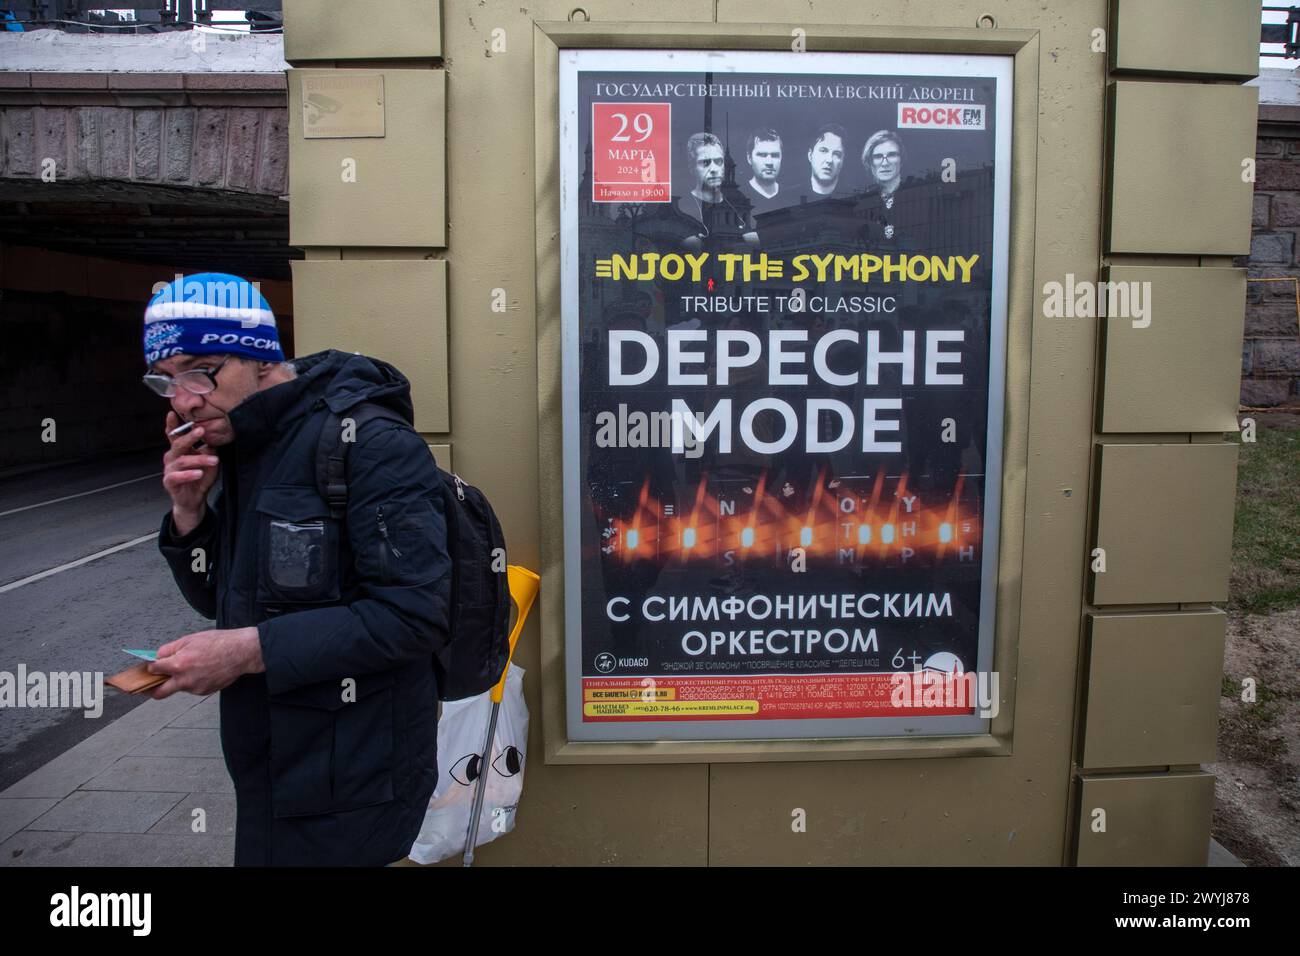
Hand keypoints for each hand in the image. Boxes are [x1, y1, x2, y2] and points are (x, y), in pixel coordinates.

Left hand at [146, 626, 263, 698]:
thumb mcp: (190, 639)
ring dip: (179, 680)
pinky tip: (204, 670)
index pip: (154, 670)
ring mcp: (195, 688)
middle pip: (159, 693)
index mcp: (179, 664)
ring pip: (179, 687)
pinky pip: (193, 688)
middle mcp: (185, 680)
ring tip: (193, 666)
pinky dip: (193, 681)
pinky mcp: (205, 691)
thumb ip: (170, 649)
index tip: (151, 667)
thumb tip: (157, 656)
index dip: (151, 667)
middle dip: (151, 690)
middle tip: (149, 685)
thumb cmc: (219, 642)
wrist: (242, 652)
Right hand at [163, 410, 219, 533]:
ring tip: (214, 461)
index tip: (172, 412)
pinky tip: (198, 473)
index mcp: (179, 450)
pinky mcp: (169, 482)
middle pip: (178, 444)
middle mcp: (172, 457)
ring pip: (182, 461)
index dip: (172, 424)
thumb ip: (209, 449)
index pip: (174, 435)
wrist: (194, 498)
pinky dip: (188, 474)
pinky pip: (177, 476)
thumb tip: (214, 438)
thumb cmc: (200, 477)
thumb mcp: (208, 460)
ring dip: (199, 459)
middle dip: (190, 436)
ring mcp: (169, 469)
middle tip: (201, 430)